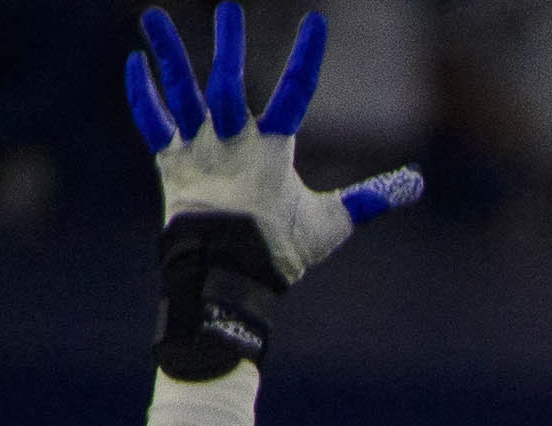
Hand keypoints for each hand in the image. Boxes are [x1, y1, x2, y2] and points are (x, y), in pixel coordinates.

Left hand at [130, 6, 422, 280]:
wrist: (225, 272)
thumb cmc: (280, 250)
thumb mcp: (331, 223)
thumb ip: (370, 198)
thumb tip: (416, 183)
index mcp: (273, 151)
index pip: (296, 93)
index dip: (307, 56)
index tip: (315, 21)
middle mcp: (231, 140)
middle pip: (228, 81)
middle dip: (229, 43)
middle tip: (229, 7)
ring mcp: (198, 148)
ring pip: (182, 91)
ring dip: (168, 52)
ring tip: (151, 14)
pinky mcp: (171, 162)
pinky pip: (153, 121)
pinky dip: (142, 93)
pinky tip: (136, 62)